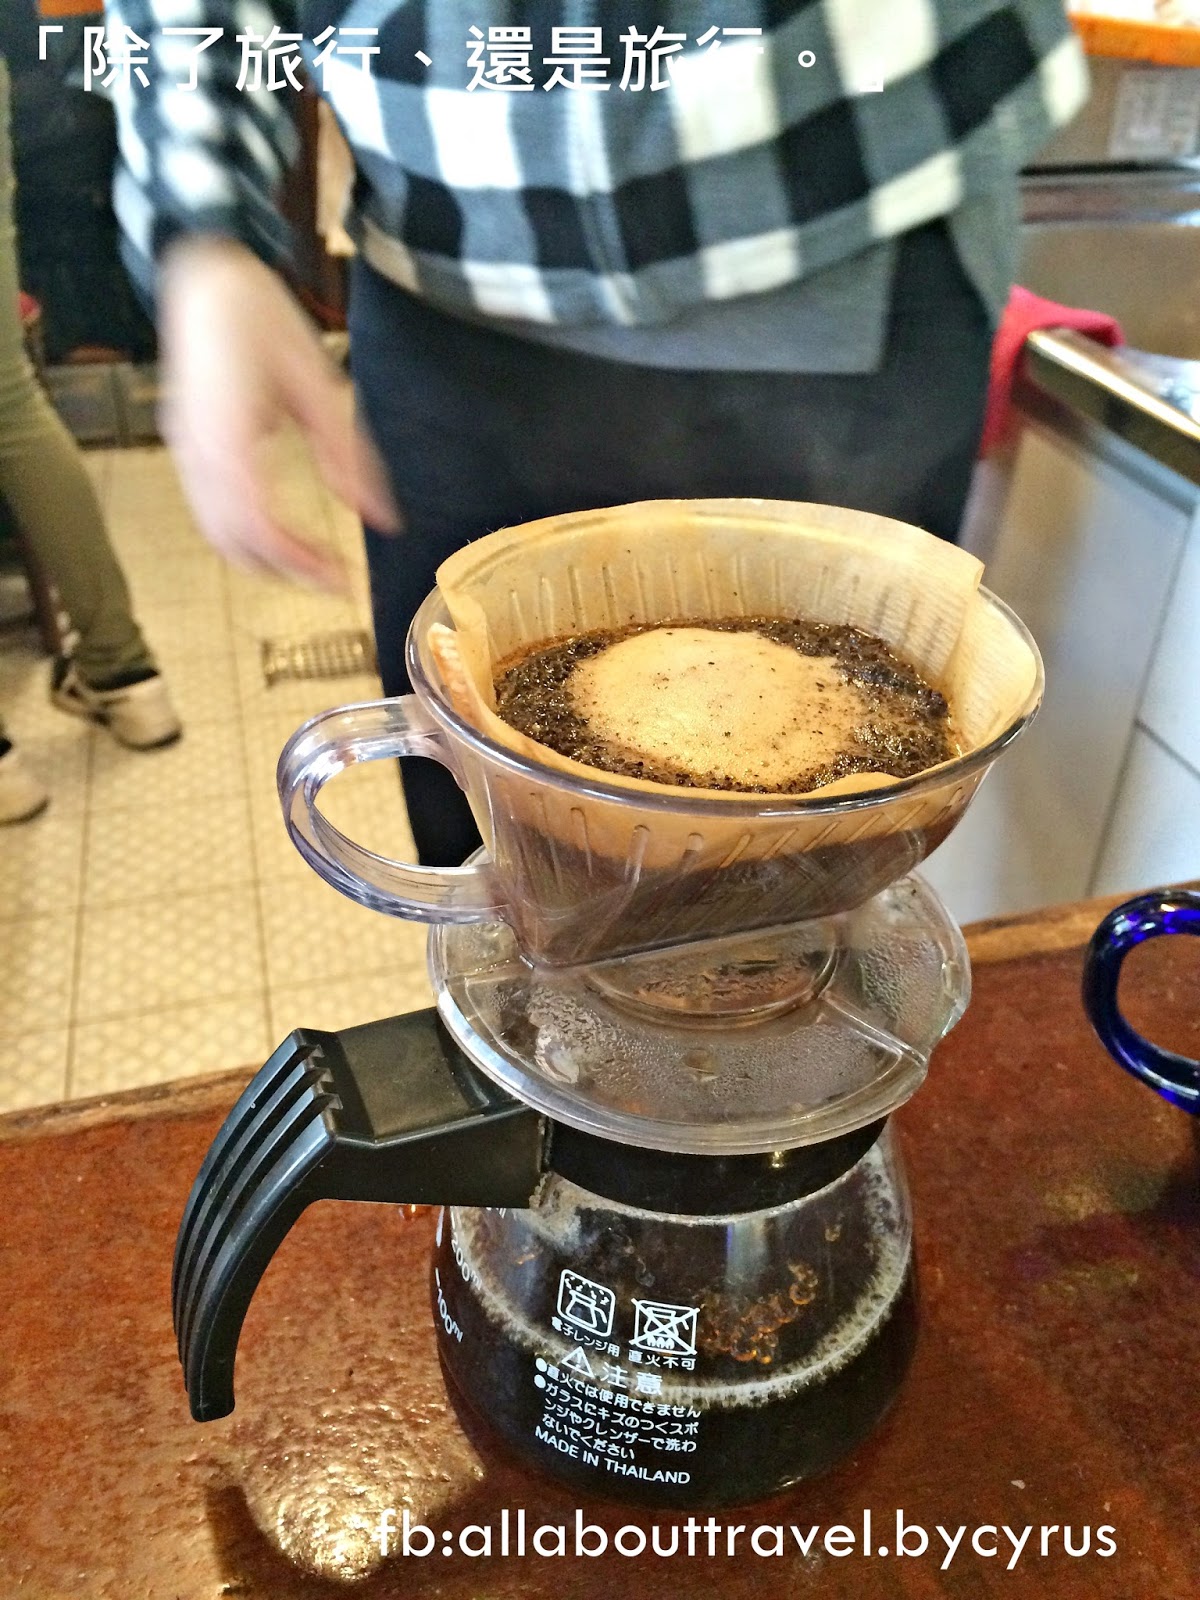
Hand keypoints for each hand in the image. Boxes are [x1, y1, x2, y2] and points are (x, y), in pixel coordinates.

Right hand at [158, 236, 399, 588]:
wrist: (201, 276)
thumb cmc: (260, 315)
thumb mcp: (318, 379)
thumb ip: (348, 452)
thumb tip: (382, 518)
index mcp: (229, 432)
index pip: (259, 525)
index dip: (300, 563)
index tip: (341, 579)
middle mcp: (197, 450)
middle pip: (232, 541)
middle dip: (282, 570)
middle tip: (333, 578)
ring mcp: (185, 450)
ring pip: (216, 531)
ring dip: (262, 557)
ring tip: (312, 561)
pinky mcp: (186, 446)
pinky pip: (209, 507)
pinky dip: (244, 532)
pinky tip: (282, 528)